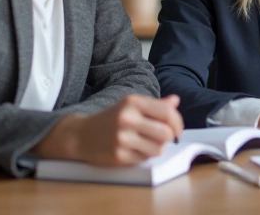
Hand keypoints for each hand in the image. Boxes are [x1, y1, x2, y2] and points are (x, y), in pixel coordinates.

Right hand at [35, 94, 183, 165]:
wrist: (81, 135)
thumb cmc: (111, 119)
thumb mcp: (131, 106)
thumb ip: (155, 105)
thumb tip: (175, 101)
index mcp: (133, 102)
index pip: (167, 112)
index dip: (178, 123)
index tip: (177, 130)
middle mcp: (127, 118)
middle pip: (166, 133)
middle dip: (169, 138)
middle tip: (163, 138)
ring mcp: (122, 138)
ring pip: (157, 148)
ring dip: (157, 148)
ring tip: (147, 143)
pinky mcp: (118, 155)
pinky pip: (144, 158)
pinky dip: (144, 155)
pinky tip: (135, 149)